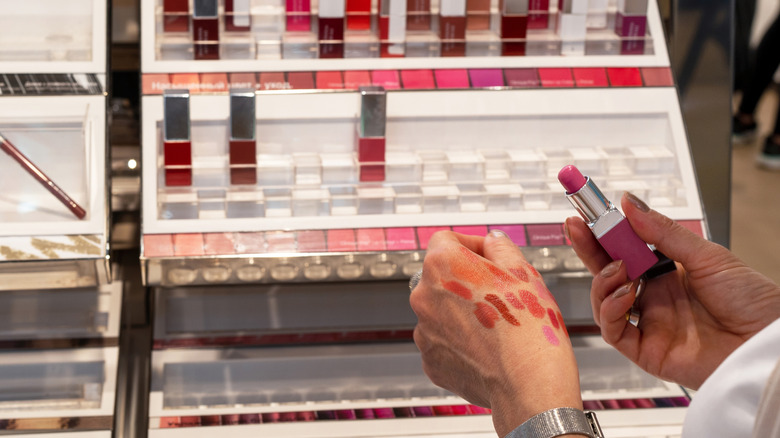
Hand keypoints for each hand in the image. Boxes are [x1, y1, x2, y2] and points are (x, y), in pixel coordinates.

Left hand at [410, 230, 581, 436]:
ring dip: (463, 313)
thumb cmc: (528, 330)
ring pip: (442, 311)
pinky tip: (487, 348)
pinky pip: (443, 342)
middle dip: (468, 281)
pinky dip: (460, 342)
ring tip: (496, 326)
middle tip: (500, 293)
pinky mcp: (430, 360)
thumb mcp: (524, 271)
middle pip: (442, 277)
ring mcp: (423, 331)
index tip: (488, 256)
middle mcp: (424, 296)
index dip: (472, 245)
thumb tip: (492, 242)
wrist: (528, 386)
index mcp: (443, 265)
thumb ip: (501, 248)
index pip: (447, 239)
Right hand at [566, 192, 779, 388]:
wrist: (769, 341)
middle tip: (576, 228)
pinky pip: (614, 332)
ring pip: (604, 303)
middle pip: (607, 274)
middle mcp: (655, 299)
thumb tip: (630, 204)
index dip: (602, 234)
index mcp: (668, 274)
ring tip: (618, 268)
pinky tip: (625, 293)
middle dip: (588, 250)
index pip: (624, 251)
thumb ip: (663, 232)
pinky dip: (610, 310)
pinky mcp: (648, 351)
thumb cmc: (752, 301)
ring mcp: (650, 325)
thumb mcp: (707, 256)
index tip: (586, 213)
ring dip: (602, 282)